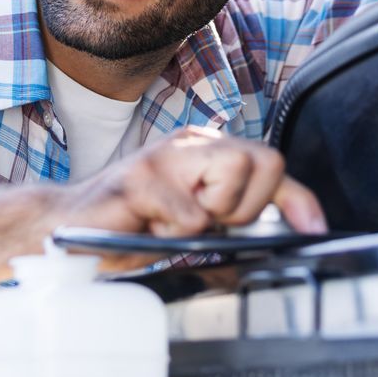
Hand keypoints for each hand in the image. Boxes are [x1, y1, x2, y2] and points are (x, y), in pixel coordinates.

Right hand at [45, 128, 326, 256]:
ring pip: (233, 177)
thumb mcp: (195, 221)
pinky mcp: (140, 179)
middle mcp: (189, 143)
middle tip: (209, 224)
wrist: (64, 227)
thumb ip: (238, 218)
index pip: (272, 163)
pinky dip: (176, 233)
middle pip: (265, 161)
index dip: (298, 199)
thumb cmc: (131, 224)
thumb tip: (295, 231)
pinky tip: (149, 227)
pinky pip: (192, 216)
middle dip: (247, 207)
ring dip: (212, 216)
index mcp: (205, 149)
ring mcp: (164, 156)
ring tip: (175, 222)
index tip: (313, 229)